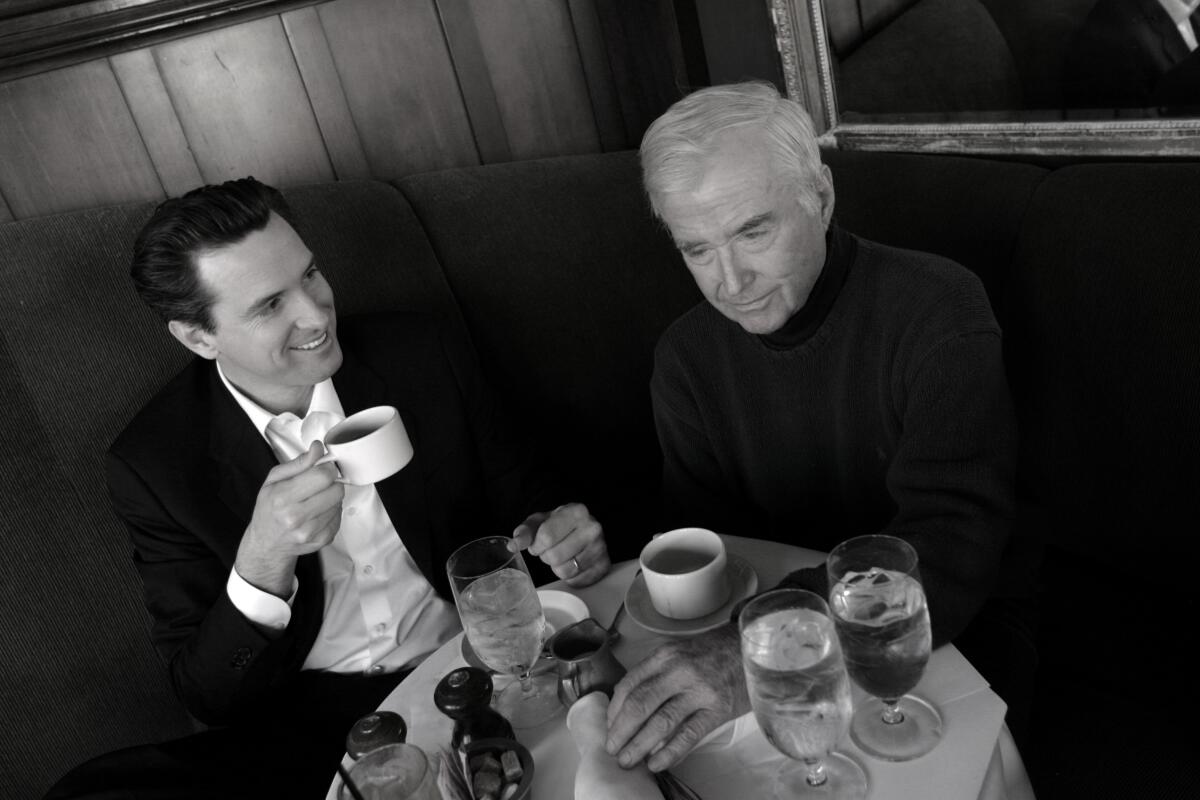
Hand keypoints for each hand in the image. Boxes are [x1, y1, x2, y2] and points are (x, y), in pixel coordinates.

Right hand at [235, 443, 344, 595]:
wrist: (266, 543)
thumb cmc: (268, 510)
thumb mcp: (274, 480)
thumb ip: (299, 462)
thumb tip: (317, 449)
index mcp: (282, 498)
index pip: (322, 476)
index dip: (327, 468)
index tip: (323, 467)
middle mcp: (296, 517)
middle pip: (335, 489)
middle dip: (331, 482)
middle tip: (318, 484)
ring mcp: (310, 532)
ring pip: (339, 503)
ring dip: (331, 498)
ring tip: (314, 500)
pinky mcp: (321, 540)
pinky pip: (339, 518)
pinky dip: (331, 512)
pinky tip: (317, 512)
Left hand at [510, 502, 608, 586]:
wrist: (582, 528)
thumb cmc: (558, 524)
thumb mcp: (539, 522)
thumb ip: (525, 532)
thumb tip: (514, 545)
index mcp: (576, 512)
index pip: (547, 536)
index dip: (536, 545)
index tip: (538, 544)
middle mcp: (592, 528)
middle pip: (555, 556)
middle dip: (547, 557)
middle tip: (551, 550)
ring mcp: (601, 548)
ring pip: (566, 571)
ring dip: (558, 567)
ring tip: (563, 556)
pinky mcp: (603, 566)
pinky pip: (577, 581)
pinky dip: (570, 576)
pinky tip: (573, 563)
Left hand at [605, 623, 747, 771]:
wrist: (753, 649)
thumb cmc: (714, 653)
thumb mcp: (680, 653)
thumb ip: (657, 674)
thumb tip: (630, 705)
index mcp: (665, 657)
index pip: (630, 684)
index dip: (614, 710)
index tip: (608, 727)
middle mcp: (678, 671)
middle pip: (639, 704)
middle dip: (620, 731)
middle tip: (612, 749)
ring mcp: (699, 691)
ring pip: (660, 722)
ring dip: (639, 745)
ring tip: (627, 761)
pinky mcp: (717, 709)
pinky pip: (687, 735)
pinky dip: (669, 753)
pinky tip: (656, 764)